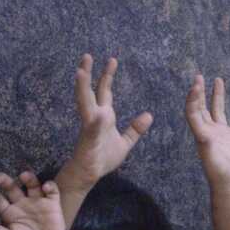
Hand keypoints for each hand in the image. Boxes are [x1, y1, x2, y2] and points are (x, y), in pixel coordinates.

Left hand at [0, 171, 64, 229]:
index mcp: (9, 211)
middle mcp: (22, 203)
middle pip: (11, 187)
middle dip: (4, 180)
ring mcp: (37, 202)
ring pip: (32, 184)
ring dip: (28, 178)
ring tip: (23, 176)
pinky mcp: (52, 204)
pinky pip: (52, 191)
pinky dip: (50, 186)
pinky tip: (46, 188)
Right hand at [59, 55, 152, 187]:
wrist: (91, 174)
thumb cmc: (103, 157)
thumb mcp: (125, 142)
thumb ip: (135, 129)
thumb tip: (148, 115)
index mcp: (103, 116)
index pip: (104, 90)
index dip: (107, 75)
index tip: (112, 60)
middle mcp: (94, 117)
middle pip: (90, 91)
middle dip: (88, 73)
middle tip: (87, 55)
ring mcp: (90, 127)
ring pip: (84, 103)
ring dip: (82, 88)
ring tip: (80, 71)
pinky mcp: (89, 140)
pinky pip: (93, 129)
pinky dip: (96, 122)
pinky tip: (99, 115)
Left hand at [185, 74, 229, 192]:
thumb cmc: (219, 173)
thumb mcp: (210, 154)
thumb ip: (207, 141)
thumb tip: (203, 133)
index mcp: (202, 133)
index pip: (194, 110)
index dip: (193, 97)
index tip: (197, 84)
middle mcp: (211, 131)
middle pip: (203, 107)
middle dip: (200, 91)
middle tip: (199, 76)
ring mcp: (224, 135)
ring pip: (219, 110)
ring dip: (218, 95)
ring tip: (219, 80)